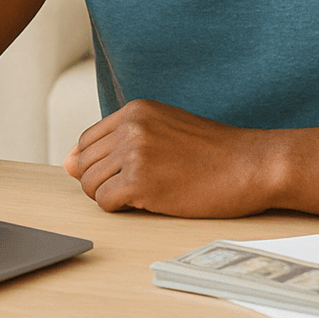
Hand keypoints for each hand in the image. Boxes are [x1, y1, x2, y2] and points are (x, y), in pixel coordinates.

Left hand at [63, 99, 282, 217]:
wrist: (252, 164)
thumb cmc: (213, 152)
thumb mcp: (165, 131)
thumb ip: (118, 142)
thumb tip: (66, 162)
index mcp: (136, 109)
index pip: (87, 141)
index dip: (101, 164)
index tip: (127, 173)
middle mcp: (131, 125)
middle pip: (84, 164)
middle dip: (103, 182)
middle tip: (139, 187)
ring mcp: (135, 152)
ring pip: (90, 184)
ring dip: (112, 196)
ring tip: (146, 193)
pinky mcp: (141, 181)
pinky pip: (105, 202)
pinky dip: (121, 208)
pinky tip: (149, 201)